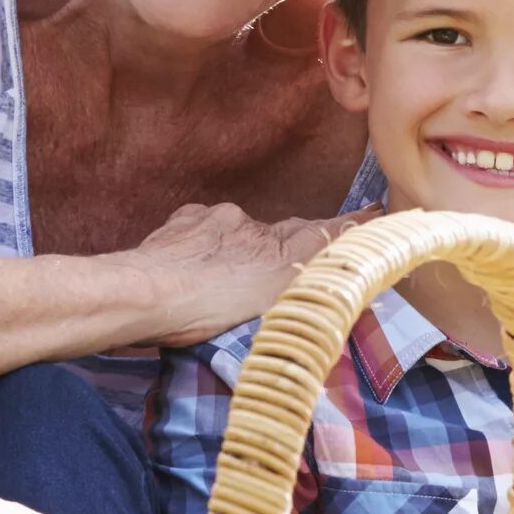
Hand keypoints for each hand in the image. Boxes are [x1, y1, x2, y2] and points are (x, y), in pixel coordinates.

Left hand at [128, 204, 360, 347]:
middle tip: (275, 274)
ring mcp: (203, 223)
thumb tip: (353, 224)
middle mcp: (240, 221)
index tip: (373, 214)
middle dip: (277, 248)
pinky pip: (194, 236)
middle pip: (269, 233)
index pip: (314, 231)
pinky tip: (192, 271)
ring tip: (224, 284)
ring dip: (233, 252)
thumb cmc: (207, 300)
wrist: (141, 294)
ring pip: (230, 234)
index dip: (341, 228)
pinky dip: (199, 249)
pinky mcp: (173, 230)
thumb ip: (313, 253)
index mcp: (268, 238)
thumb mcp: (275, 287)